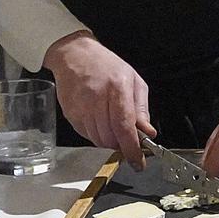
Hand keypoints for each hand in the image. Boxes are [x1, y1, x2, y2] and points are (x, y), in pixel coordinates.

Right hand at [43, 32, 152, 163]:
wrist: (74, 55)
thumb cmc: (105, 65)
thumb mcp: (133, 80)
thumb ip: (141, 109)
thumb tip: (147, 133)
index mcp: (117, 88)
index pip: (125, 126)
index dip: (132, 148)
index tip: (138, 162)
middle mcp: (97, 99)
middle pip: (111, 138)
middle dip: (122, 145)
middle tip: (127, 139)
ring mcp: (81, 107)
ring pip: (98, 140)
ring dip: (109, 141)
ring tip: (112, 125)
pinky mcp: (71, 114)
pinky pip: (86, 136)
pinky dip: (96, 134)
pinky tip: (98, 120)